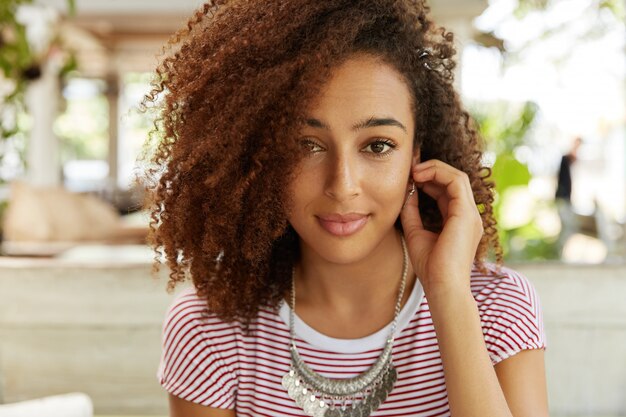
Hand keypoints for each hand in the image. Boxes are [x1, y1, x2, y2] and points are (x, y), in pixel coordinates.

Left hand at [400, 159, 483, 296]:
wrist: (443, 287)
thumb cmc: (431, 268)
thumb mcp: (415, 233)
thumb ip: (412, 212)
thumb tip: (407, 192)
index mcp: (459, 222)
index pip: (447, 191)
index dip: (429, 179)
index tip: (409, 176)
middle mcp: (469, 216)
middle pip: (453, 181)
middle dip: (431, 170)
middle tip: (409, 167)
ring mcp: (471, 214)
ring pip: (457, 176)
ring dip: (434, 169)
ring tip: (413, 170)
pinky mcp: (466, 214)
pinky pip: (456, 182)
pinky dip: (438, 173)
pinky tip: (419, 177)